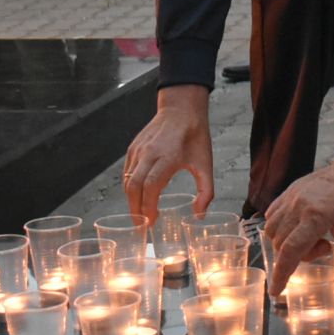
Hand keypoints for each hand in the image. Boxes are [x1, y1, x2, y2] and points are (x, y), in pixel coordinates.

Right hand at [122, 85, 214, 220]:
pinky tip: (137, 197)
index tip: (152, 222)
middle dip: (135, 209)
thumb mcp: (206, 164)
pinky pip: (127, 172)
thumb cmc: (195, 136)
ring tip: (139, 215)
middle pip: (134, 186)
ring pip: (127, 180)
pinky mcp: (133, 148)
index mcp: (168, 156)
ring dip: (131, 200)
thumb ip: (206, 191)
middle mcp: (149, 153)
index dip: (148, 207)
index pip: (150, 186)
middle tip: (142, 225)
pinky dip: (129, 187)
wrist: (181, 109)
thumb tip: (200, 215)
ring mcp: (138, 150)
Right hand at [264, 155, 333, 300]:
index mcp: (316, 217)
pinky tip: (299, 227)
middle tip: (323, 248)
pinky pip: (273, 213)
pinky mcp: (291, 189)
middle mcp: (299, 205)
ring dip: (286, 241)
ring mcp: (292, 195)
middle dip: (296, 255)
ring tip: (313, 236)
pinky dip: (279, 226)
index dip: (281, 274)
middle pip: (280, 243)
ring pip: (272, 228)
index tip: (275, 291)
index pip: (290, 252)